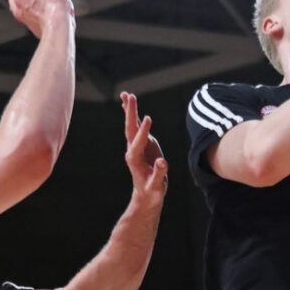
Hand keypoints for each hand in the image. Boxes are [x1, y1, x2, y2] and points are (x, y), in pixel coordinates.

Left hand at [121, 91, 166, 205]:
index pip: (138, 143)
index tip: (148, 119)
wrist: (147, 195)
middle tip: (130, 97)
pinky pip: (136, 127)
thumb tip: (162, 162)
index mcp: (135, 160)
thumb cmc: (152, 191)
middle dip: (131, 113)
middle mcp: (133, 150)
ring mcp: (136, 146)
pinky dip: (133, 115)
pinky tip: (128, 104)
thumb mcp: (157, 185)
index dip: (143, 132)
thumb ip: (159, 174)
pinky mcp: (142, 144)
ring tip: (126, 95)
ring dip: (129, 110)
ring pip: (131, 125)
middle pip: (130, 129)